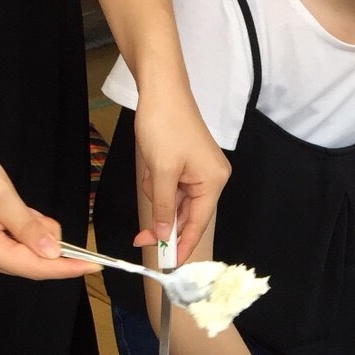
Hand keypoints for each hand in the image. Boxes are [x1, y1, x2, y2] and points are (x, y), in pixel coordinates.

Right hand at [0, 132, 98, 279]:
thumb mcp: (2, 196)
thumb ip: (29, 227)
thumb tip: (53, 253)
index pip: (35, 268)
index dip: (67, 267)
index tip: (96, 266)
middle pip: (30, 263)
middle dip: (49, 245)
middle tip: (44, 214)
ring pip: (24, 252)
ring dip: (35, 233)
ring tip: (23, 206)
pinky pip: (13, 242)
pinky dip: (25, 229)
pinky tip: (20, 211)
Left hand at [130, 85, 229, 259]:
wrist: (160, 89)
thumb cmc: (165, 125)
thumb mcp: (161, 172)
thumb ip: (163, 207)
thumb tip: (164, 234)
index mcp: (213, 182)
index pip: (198, 224)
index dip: (183, 246)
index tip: (170, 265)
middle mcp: (212, 178)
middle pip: (188, 214)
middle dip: (163, 220)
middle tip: (141, 238)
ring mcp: (201, 170)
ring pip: (176, 200)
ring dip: (159, 196)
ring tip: (150, 172)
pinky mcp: (189, 163)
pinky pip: (173, 185)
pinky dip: (159, 184)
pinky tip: (152, 167)